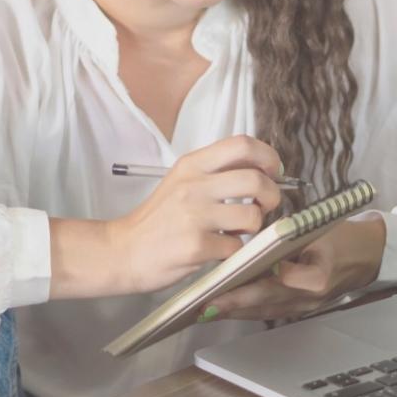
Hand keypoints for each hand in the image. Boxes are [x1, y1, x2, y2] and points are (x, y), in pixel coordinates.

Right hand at [107, 135, 282, 293]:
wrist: (122, 250)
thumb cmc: (157, 219)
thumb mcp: (182, 181)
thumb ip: (215, 172)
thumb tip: (261, 169)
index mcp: (192, 164)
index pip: (242, 144)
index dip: (268, 157)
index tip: (273, 171)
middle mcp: (194, 185)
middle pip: (256, 179)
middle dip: (272, 195)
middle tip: (265, 206)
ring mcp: (194, 215)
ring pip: (252, 216)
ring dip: (254, 227)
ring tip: (238, 231)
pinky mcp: (196, 245)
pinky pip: (236, 247)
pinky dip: (235, 251)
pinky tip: (220, 248)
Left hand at [205, 214, 386, 321]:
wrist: (364, 256)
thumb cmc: (340, 238)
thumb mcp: (319, 230)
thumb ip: (291, 238)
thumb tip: (259, 245)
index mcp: (316, 277)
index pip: (276, 284)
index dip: (249, 287)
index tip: (225, 287)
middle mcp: (308, 298)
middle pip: (263, 303)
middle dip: (231, 304)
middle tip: (202, 305)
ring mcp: (303, 307)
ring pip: (261, 311)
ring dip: (233, 311)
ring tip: (204, 308)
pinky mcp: (298, 309)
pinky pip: (267, 312)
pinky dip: (245, 310)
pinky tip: (225, 307)